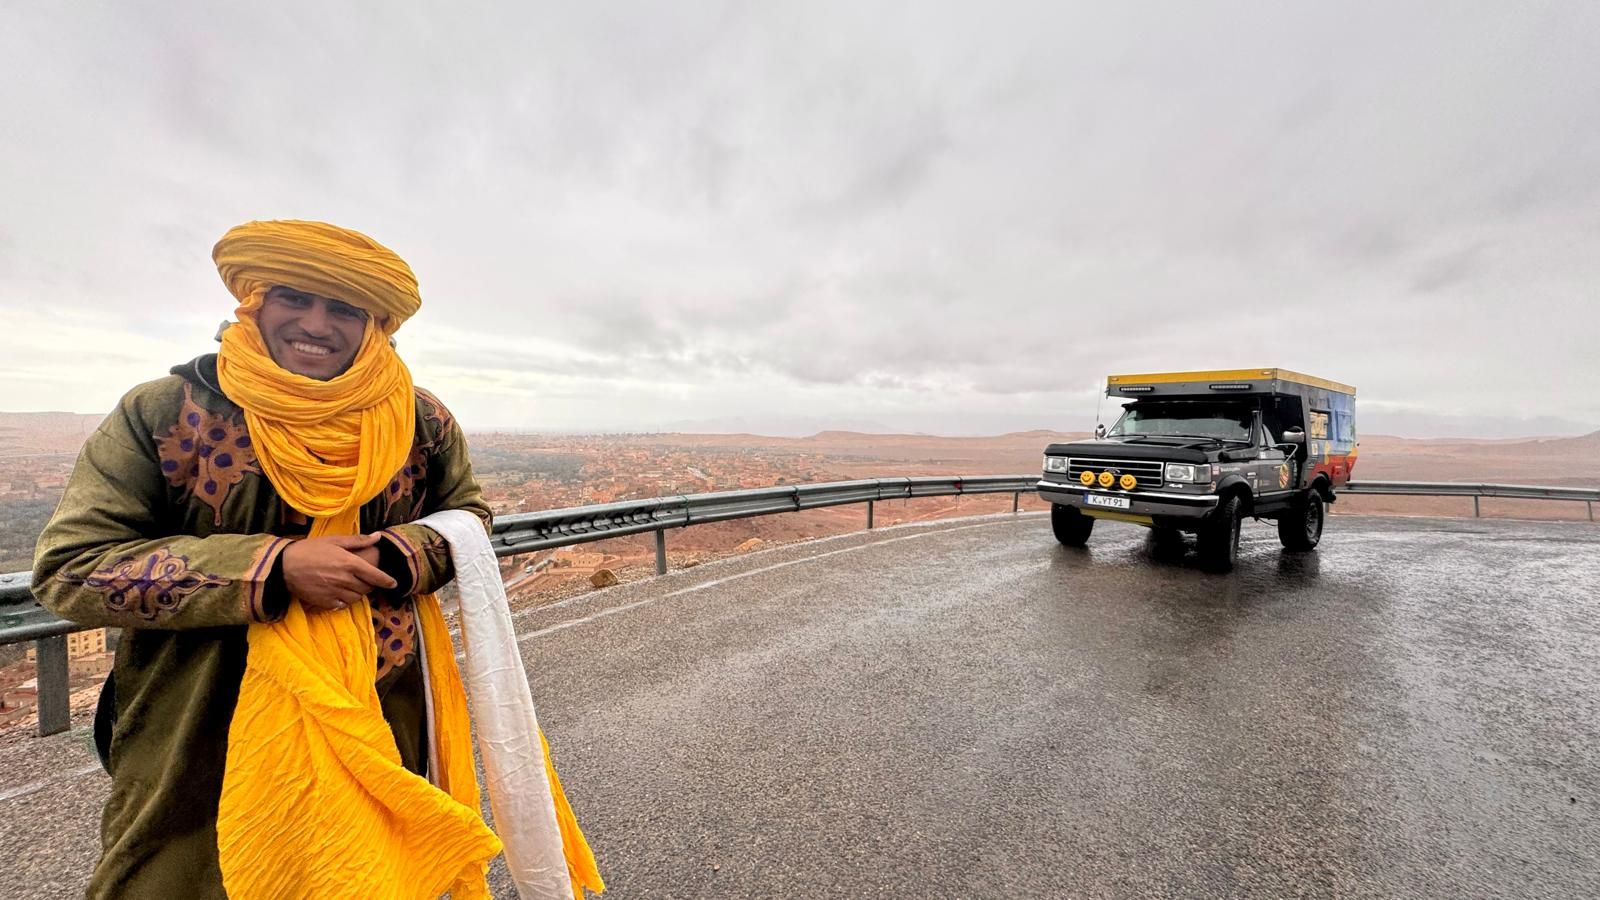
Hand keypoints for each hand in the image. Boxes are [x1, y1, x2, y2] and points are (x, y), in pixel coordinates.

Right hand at [281, 534, 397, 611]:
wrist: (284, 566)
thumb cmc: (310, 549)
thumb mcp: (334, 540)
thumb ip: (358, 541)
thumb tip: (377, 537)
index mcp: (349, 563)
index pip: (376, 576)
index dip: (387, 580)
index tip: (393, 583)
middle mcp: (345, 579)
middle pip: (367, 588)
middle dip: (371, 585)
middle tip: (368, 580)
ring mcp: (335, 592)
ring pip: (356, 597)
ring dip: (359, 592)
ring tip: (353, 585)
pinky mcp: (325, 602)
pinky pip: (343, 604)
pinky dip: (345, 600)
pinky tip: (340, 592)